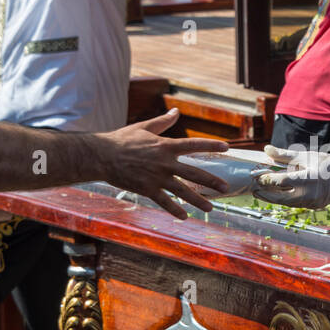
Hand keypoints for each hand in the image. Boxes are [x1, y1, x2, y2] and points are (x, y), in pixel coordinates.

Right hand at [97, 110, 230, 218]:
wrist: (102, 156)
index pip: (194, 145)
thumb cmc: (122, 140)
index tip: (226, 148)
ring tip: (211, 207)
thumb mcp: (144, 127)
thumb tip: (176, 112)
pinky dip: (175, 210)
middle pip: (194, 173)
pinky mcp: (147, 189)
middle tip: (225, 187)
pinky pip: (165, 202)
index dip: (211, 146)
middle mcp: (165, 162)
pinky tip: (184, 216)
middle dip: (212, 181)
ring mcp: (157, 177)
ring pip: (183, 191)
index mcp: (166, 145)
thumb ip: (163, 121)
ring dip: (198, 200)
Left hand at [250, 144, 329, 208]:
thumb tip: (267, 150)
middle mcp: (309, 193)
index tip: (257, 176)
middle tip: (254, 189)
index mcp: (308, 178)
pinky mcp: (314, 206)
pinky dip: (284, 200)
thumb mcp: (306, 156)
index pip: (281, 182)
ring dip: (273, 199)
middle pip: (280, 197)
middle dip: (265, 194)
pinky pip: (295, 204)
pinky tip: (276, 196)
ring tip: (261, 194)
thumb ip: (285, 155)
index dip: (267, 180)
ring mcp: (312, 202)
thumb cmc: (327, 163)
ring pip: (286, 203)